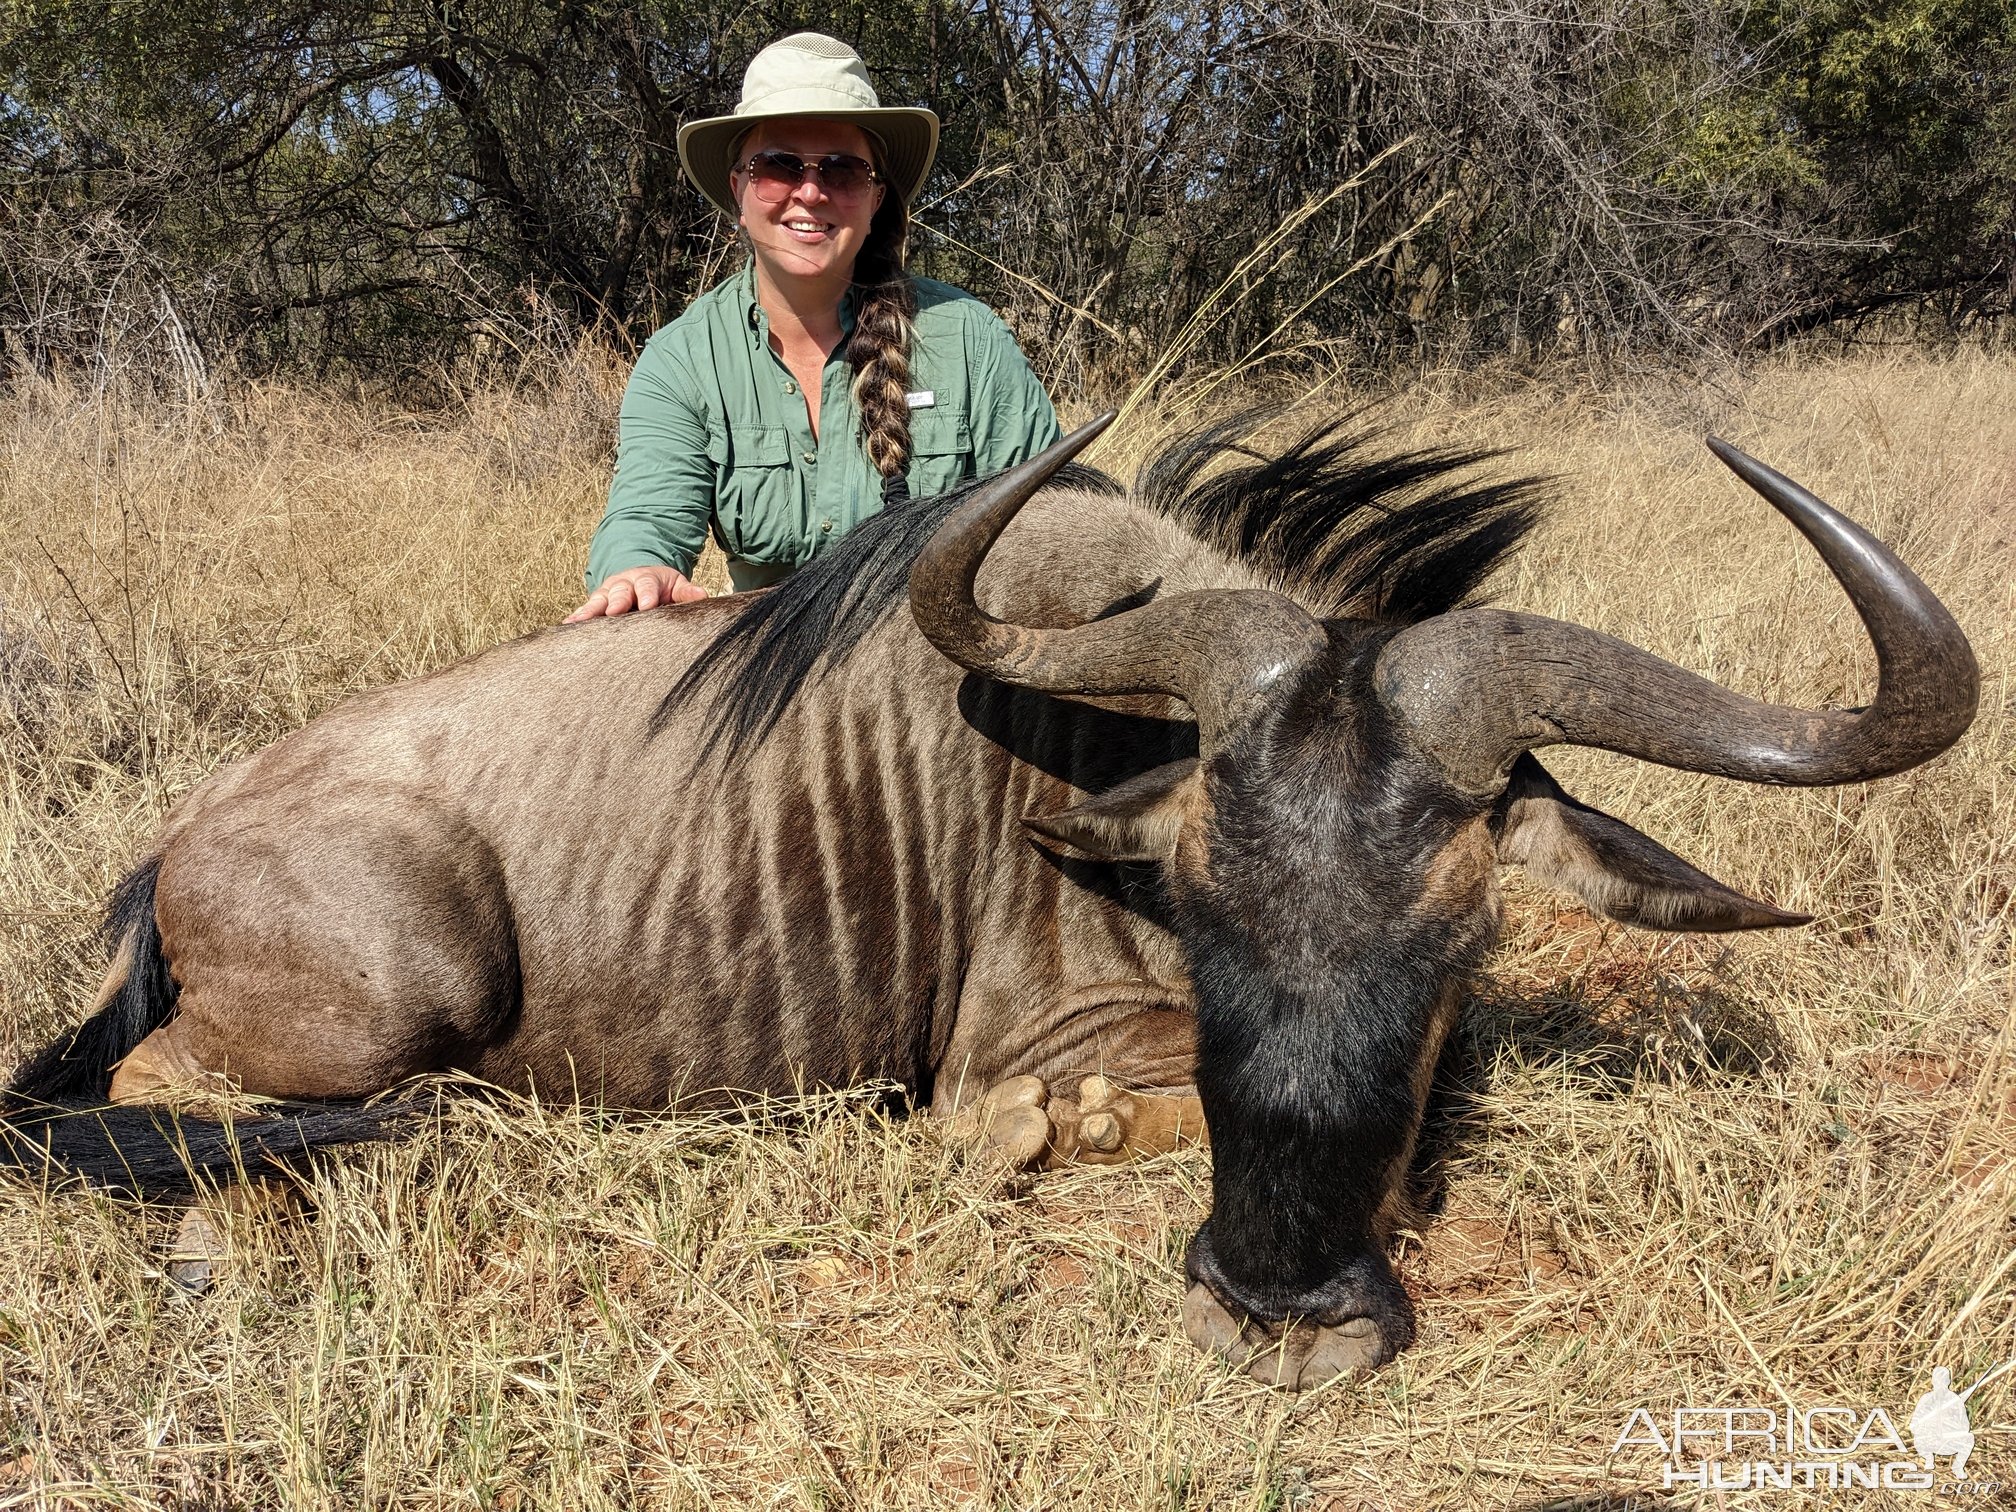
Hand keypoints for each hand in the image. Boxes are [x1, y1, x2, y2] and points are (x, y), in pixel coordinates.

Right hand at [565, 565, 708, 621]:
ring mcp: (608, 593)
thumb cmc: (662, 588)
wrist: (641, 577)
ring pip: (599, 601)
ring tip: (579, 622)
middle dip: (617, 601)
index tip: (648, 605)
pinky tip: (567, 627)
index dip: (647, 595)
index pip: (647, 585)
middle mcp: (624, 584)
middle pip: (620, 591)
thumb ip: (687, 593)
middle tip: (615, 612)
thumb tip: (703, 596)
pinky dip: (577, 618)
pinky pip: (585, 610)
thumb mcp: (676, 586)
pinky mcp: (597, 604)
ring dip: (590, 611)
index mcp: (647, 579)